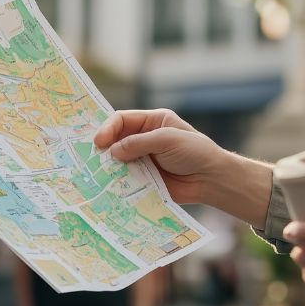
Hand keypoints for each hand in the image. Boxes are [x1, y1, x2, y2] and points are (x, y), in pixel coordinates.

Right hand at [94, 109, 233, 205]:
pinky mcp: (145, 179)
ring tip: (97, 173)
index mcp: (152, 122)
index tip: (99, 142)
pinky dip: (117, 181)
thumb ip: (139, 143)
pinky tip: (109, 186)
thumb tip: (113, 151)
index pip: (122, 120)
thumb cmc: (195, 152)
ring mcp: (144, 160)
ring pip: (118, 161)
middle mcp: (145, 139)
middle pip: (116, 140)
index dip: (108, 129)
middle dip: (105, 148)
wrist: (212, 180)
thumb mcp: (168, 140)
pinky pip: (126, 178)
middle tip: (92, 158)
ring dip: (109, 166)